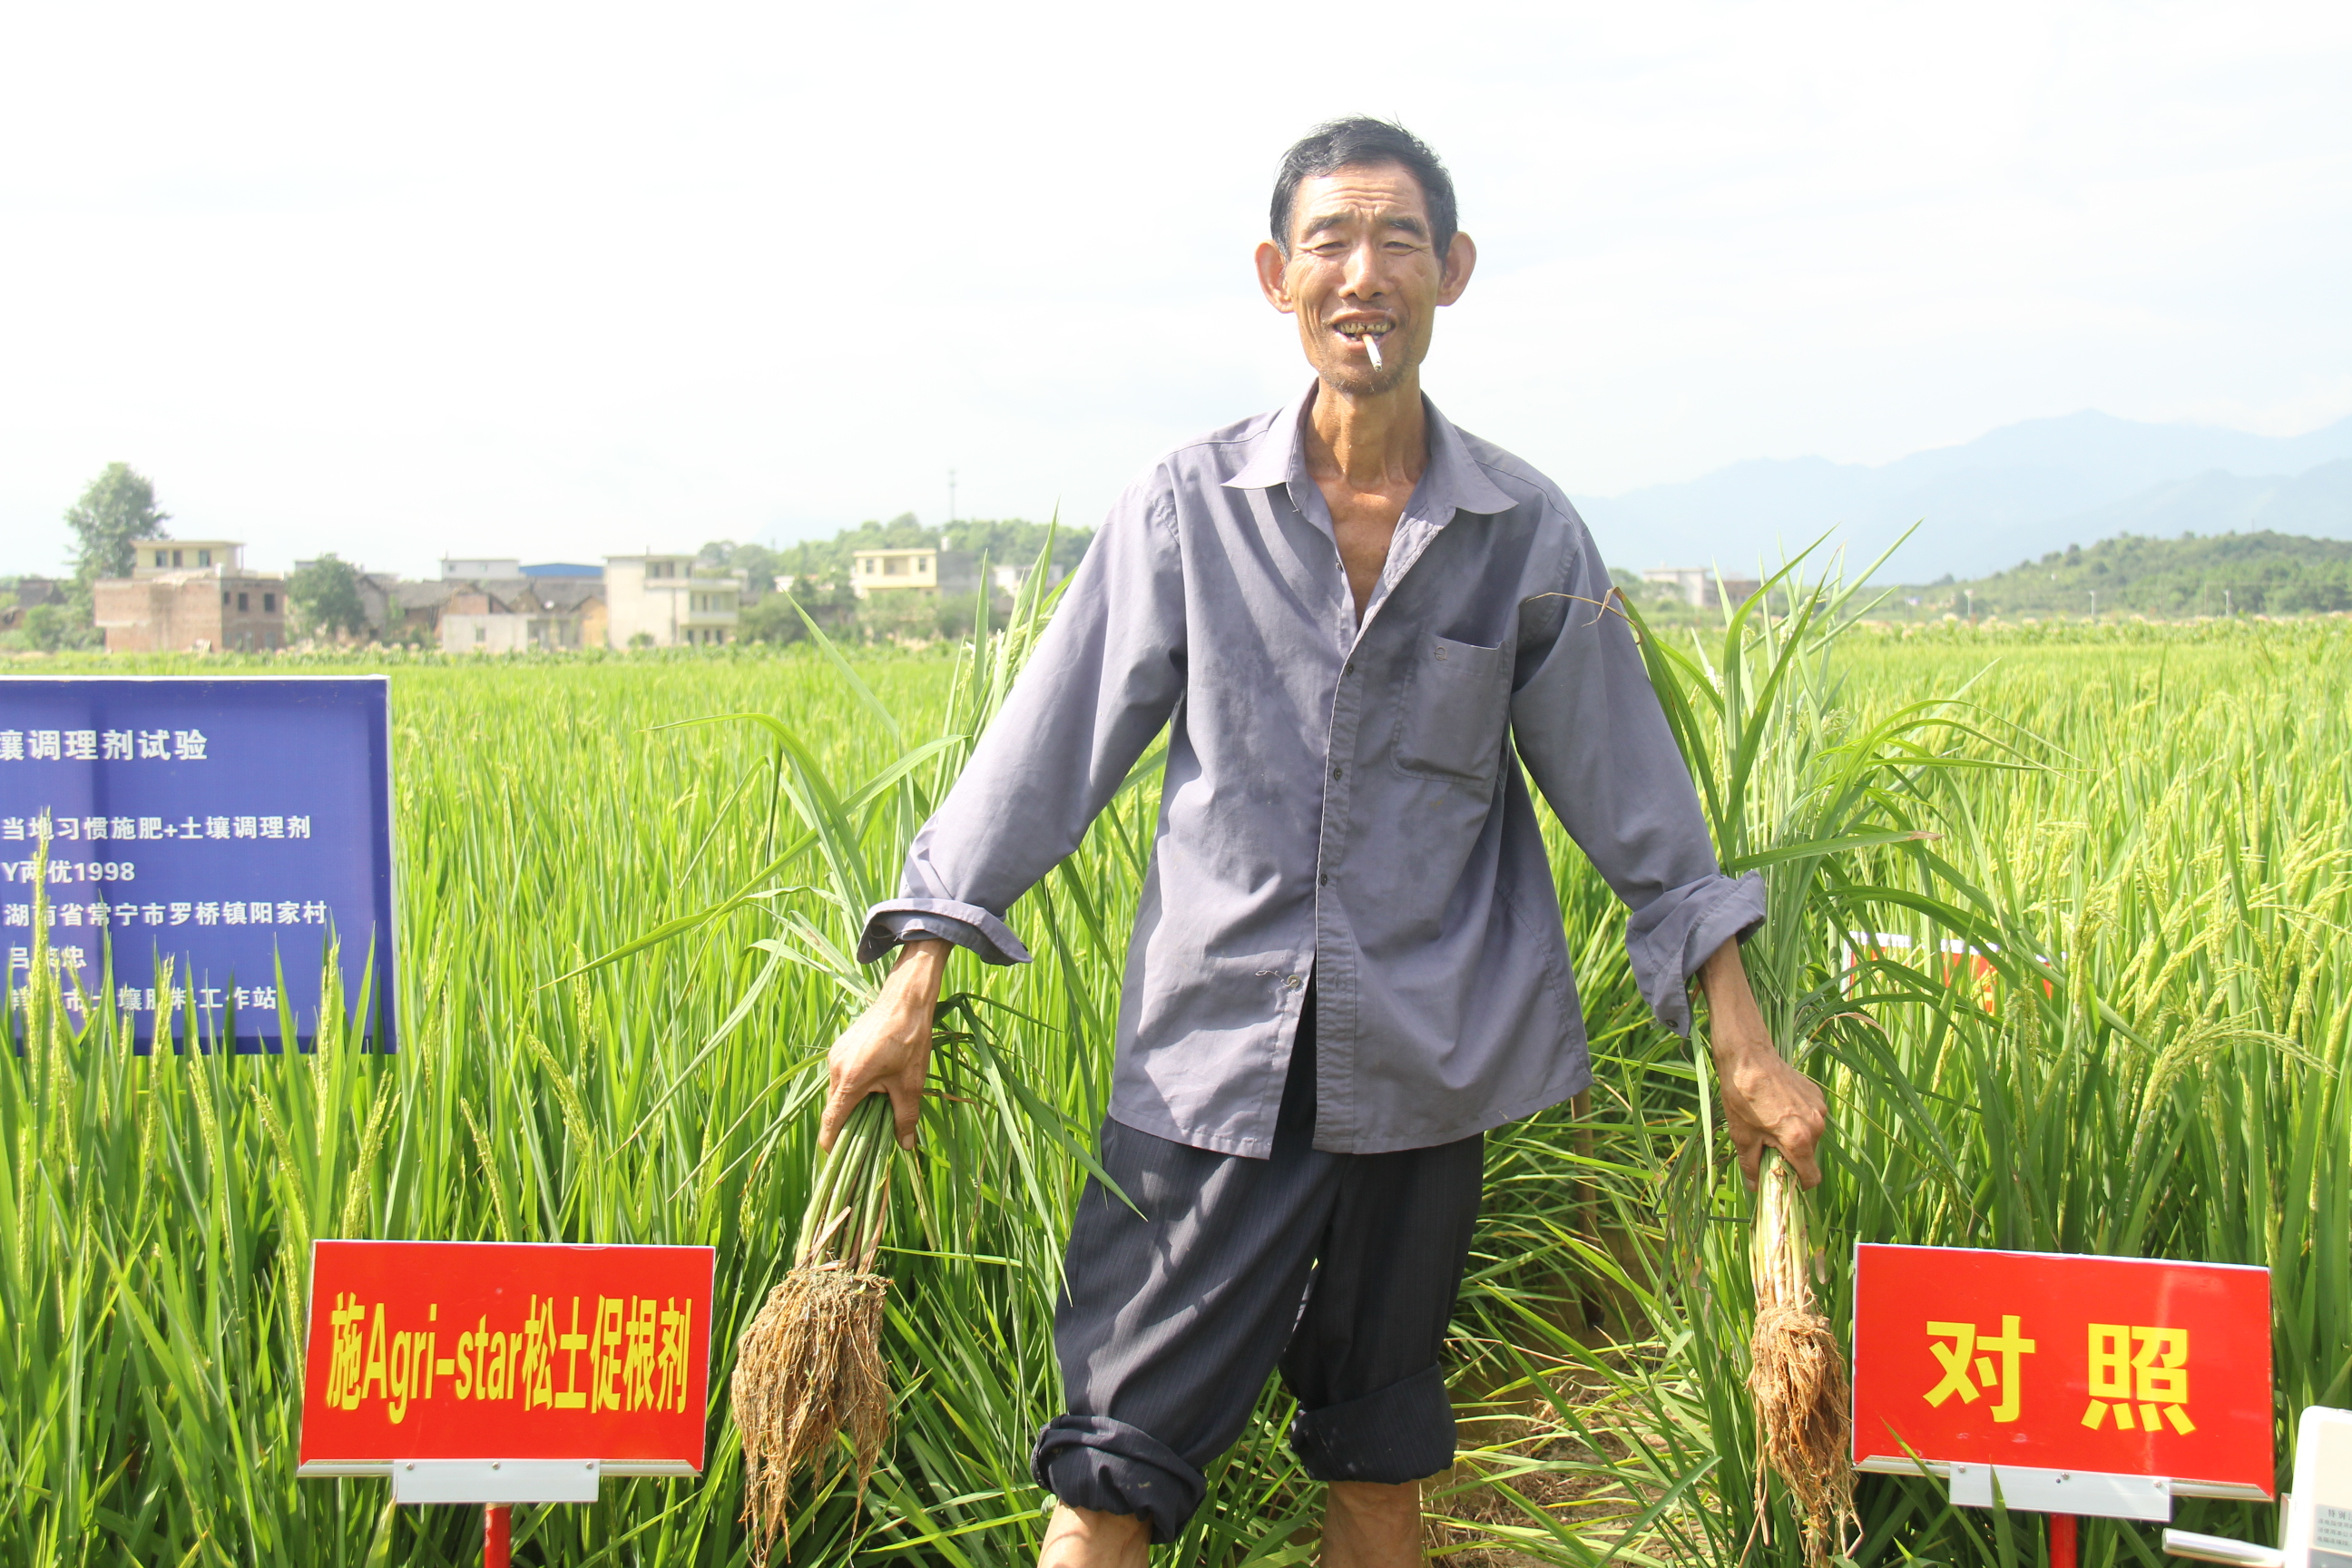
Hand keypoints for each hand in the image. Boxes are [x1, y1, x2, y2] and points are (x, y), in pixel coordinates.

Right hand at [820, 938, 949, 1152]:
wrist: (906, 999)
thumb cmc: (909, 1041)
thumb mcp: (910, 1084)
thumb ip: (905, 1117)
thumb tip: (907, 1146)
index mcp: (849, 1081)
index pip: (831, 1123)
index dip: (834, 1145)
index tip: (841, 1162)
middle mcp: (836, 1068)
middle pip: (835, 1108)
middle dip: (849, 1126)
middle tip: (868, 1139)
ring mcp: (836, 1055)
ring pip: (839, 1092)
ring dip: (853, 1106)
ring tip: (877, 1113)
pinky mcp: (843, 1047)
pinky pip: (843, 1076)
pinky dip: (855, 1088)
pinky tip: (877, 1087)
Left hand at [1697, 939, 1828, 1187]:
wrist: (1748, 1057)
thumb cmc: (1742, 1098)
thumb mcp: (1742, 1137)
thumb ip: (1752, 1166)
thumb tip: (1755, 1188)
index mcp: (1799, 1140)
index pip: (1811, 1178)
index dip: (1797, 1183)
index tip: (1781, 1177)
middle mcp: (1816, 1125)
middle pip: (1809, 1155)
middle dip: (1791, 1157)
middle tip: (1767, 1145)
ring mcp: (1819, 1108)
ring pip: (1811, 1135)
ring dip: (1794, 1136)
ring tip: (1769, 1122)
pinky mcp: (1816, 1094)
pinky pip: (1811, 1116)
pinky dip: (1797, 1118)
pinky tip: (1776, 1107)